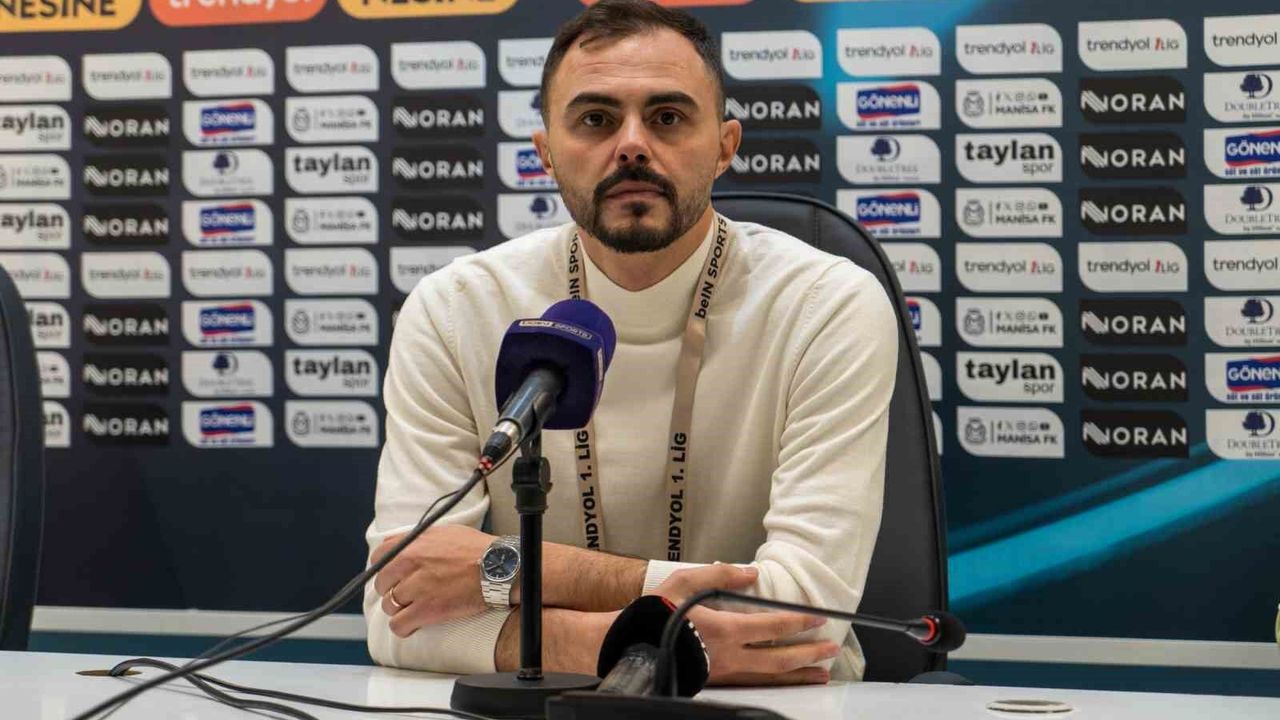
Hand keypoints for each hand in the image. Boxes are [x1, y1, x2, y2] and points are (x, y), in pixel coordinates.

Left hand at [371, 525, 493, 636]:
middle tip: (408, 594)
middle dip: (391, 590)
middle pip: (381, 583)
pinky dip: (404, 628)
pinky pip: (399, 625)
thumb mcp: (445, 532)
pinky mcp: (426, 609)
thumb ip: (420, 540)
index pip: (379, 556)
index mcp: (412, 543)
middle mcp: (409, 563)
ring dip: (399, 609)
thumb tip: (406, 547)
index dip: (385, 568)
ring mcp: (416, 587)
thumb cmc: (477, 549)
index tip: (394, 576)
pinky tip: (414, 625)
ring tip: (416, 609)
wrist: (499, 567)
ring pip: (388, 605)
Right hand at [653, 565, 836, 686]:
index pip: (773, 625)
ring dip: (797, 674)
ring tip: (820, 674)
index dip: (799, 621)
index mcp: (725, 629)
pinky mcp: (715, 681)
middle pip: (779, 658)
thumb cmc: (656, 613)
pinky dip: (775, 682)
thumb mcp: (686, 582)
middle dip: (808, 653)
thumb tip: (751, 572)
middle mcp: (729, 656)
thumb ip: (720, 576)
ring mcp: (723, 672)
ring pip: (769, 677)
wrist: (631, 645)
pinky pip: (753, 684)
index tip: (820, 619)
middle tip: (831, 649)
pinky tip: (785, 680)